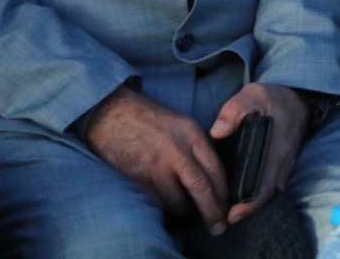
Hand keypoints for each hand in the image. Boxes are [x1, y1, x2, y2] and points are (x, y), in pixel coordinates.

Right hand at [81, 86, 229, 233]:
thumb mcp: (181, 123)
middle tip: (217, 227)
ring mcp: (156, 163)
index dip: (223, 192)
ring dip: (184, 212)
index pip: (216, 169)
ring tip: (187, 216)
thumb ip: (196, 146)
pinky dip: (164, 208)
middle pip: (201, 188)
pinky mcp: (138, 174)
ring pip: (177, 199)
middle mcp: (177, 149)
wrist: (112, 112)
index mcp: (192, 133)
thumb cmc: (149, 118)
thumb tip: (210, 174)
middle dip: (212, 211)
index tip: (227, 206)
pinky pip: (156, 200)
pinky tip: (166, 208)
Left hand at [208, 83, 308, 226]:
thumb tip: (217, 132)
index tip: (233, 214)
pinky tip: (242, 196)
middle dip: (248, 210)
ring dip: (252, 203)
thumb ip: (234, 111)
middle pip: (267, 194)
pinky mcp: (282, 163)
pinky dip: (258, 193)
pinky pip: (272, 184)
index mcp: (276, 149)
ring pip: (270, 191)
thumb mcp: (252, 95)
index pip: (265, 184)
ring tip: (229, 211)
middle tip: (224, 219)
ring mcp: (285, 163)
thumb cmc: (273, 98)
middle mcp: (283, 161)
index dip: (251, 203)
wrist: (298, 97)